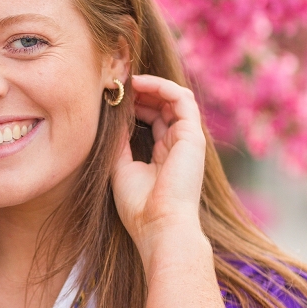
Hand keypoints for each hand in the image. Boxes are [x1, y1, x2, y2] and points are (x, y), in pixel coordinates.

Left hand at [111, 74, 207, 273]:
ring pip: (173, 99)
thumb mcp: (122, 168)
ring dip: (151, 86)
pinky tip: (141, 84)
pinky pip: (181, 99)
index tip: (113, 97)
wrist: (160, 226)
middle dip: (141, 92)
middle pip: (163, 106)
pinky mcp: (193, 136)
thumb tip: (113, 119)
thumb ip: (120, 143)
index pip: (153, 119)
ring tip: (127, 81)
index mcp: (163, 155)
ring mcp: (187, 140)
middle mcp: (178, 145)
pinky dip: (162, 87)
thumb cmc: (140, 207)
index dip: (135, 104)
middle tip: (118, 84)